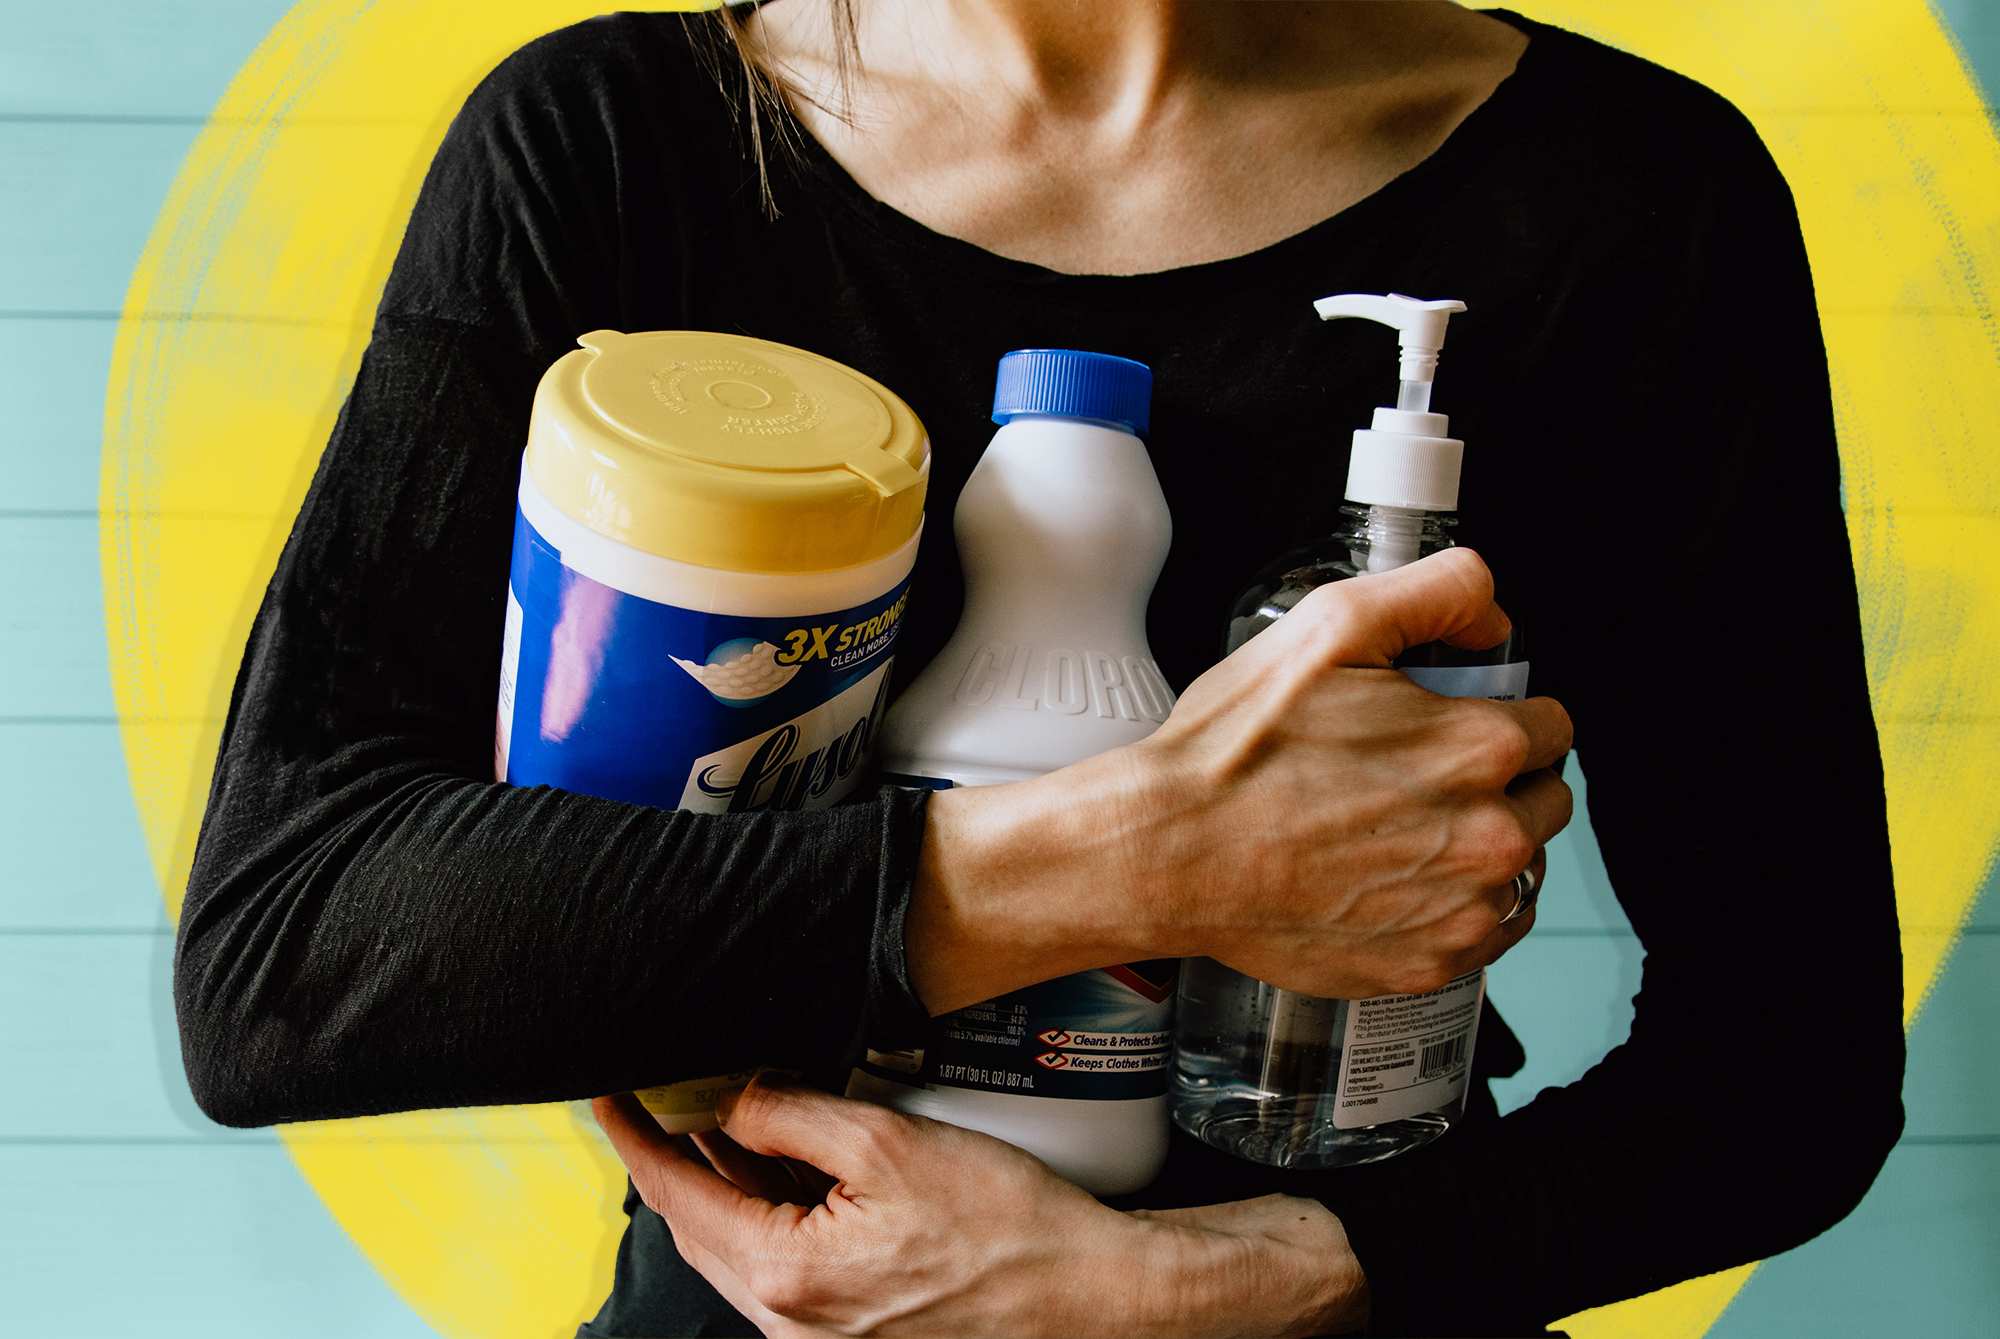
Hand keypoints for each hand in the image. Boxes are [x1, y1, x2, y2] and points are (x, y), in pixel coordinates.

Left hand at [593, 1078, 1368, 1336]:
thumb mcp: (887, 1144)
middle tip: (660, 1097)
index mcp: (786, 1277)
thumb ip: (791, 1118)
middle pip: (703, 1230)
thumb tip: (730, 1104)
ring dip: (727, 1187)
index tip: (606, 1097)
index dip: (636, 1141)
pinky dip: (773, 1215)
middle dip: (677, 1161)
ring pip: (742, 1250)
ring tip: (722, 1120)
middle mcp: (790, 1325)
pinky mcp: (853, 1334)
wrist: (1087, 1296)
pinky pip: (785, 1268)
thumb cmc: (1006, 1226)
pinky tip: (787, 1170)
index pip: (679, 1197)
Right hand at [910, 547, 1570, 1009]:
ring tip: (1396, 831)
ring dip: (1480, 846)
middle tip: (1413, 776)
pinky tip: (1395, 882)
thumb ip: (1438, 591)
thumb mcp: (1332, 625)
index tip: (1447, 724)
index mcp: (1480, 747)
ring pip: (1519, 869)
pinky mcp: (1428, 966)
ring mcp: (1462, 911)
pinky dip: (1454, 909)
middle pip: (1545, 798)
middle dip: (1497, 781)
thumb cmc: (1236, 749)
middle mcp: (1490, 836)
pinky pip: (1485, 934)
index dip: (1498, 714)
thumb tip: (1495, 616)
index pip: (1551, 725)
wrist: (1170, 852)